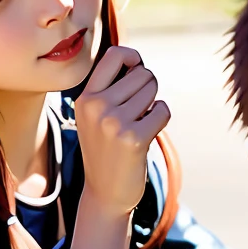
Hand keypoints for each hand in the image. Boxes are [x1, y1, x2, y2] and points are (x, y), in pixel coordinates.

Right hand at [69, 46, 169, 248]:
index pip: (113, 55)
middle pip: (142, 73)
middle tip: (138, 110)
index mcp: (85, 98)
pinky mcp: (133, 138)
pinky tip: (147, 133)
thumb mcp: (96, 115)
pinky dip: (160, 118)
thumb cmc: (106, 150)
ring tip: (139, 123)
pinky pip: (162, 110)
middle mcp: (96, 106)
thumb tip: (137, 61)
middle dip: (148, 88)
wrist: (105, 193)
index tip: (137, 69)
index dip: (133, 58)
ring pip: (153, 91)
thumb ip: (110, 88)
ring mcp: (113, 122)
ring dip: (153, 105)